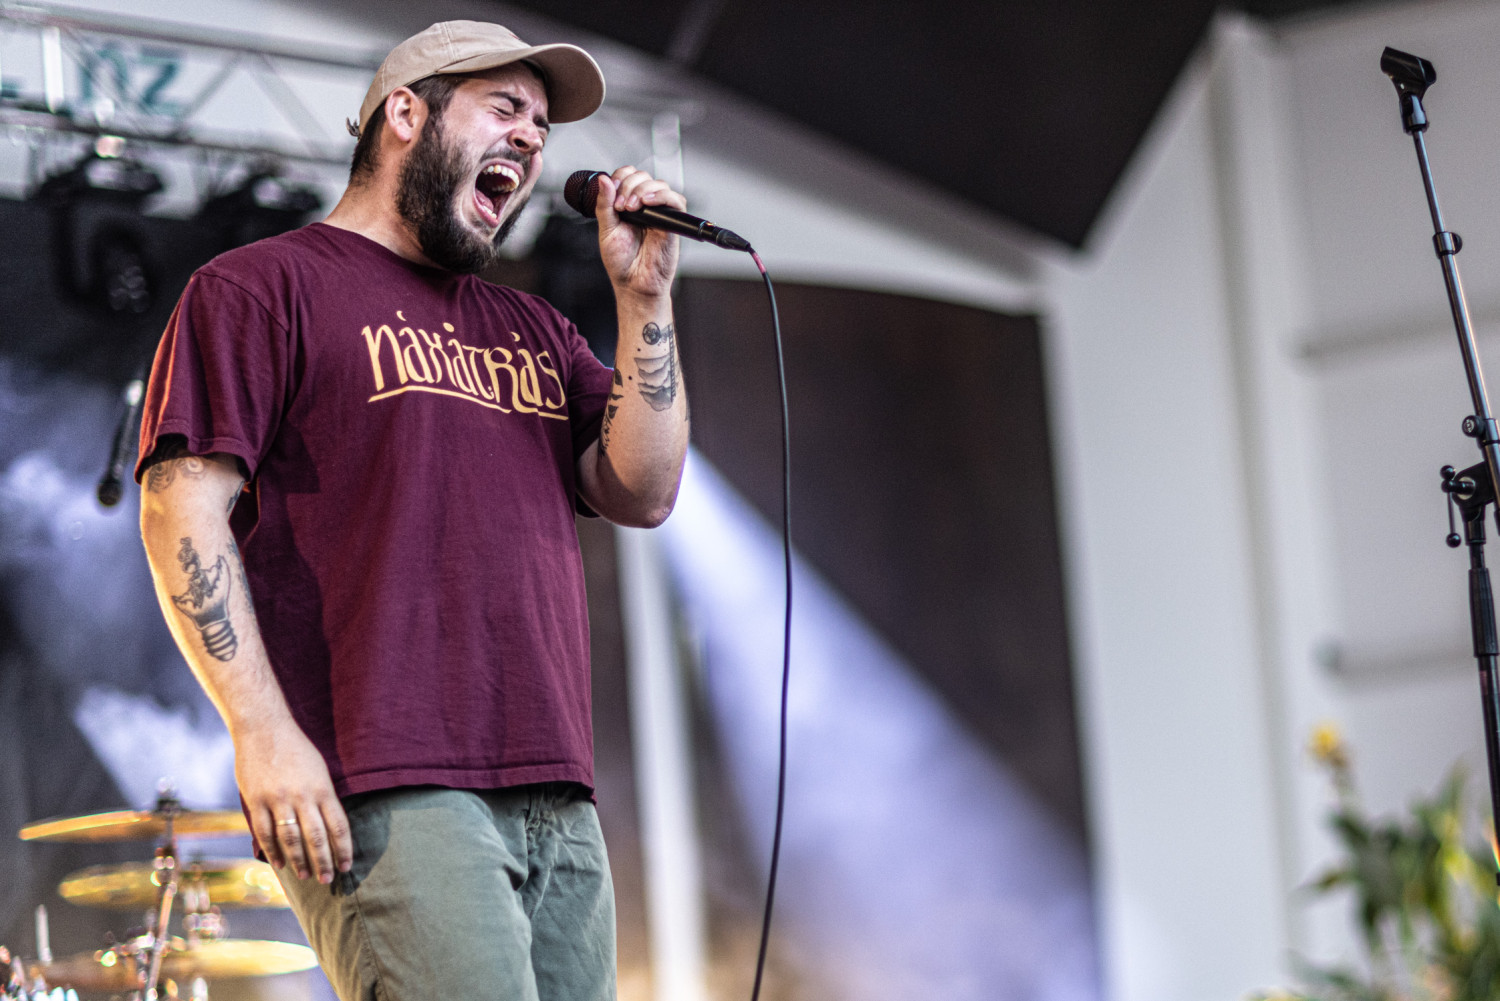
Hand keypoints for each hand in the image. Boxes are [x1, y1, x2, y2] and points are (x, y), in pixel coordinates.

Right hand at [233, 722, 351, 883]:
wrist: (264, 728)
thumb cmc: (296, 749)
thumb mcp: (319, 770)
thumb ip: (324, 798)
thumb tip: (330, 828)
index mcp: (322, 788)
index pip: (338, 826)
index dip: (344, 849)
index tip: (347, 866)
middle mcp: (302, 796)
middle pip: (317, 838)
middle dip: (324, 862)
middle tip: (328, 880)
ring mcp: (278, 799)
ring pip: (292, 839)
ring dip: (300, 861)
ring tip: (307, 876)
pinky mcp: (256, 801)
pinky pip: (265, 833)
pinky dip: (273, 851)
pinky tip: (280, 864)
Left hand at [592, 166, 684, 302]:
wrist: (633, 284)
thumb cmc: (621, 263)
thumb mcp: (606, 230)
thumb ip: (604, 205)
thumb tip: (603, 179)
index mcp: (628, 205)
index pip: (628, 175)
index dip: (620, 177)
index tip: (612, 192)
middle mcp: (645, 207)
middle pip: (643, 176)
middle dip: (628, 185)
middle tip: (621, 206)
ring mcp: (659, 214)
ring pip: (659, 184)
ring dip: (642, 190)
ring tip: (632, 208)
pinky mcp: (673, 223)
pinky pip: (675, 200)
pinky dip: (662, 196)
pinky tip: (646, 203)